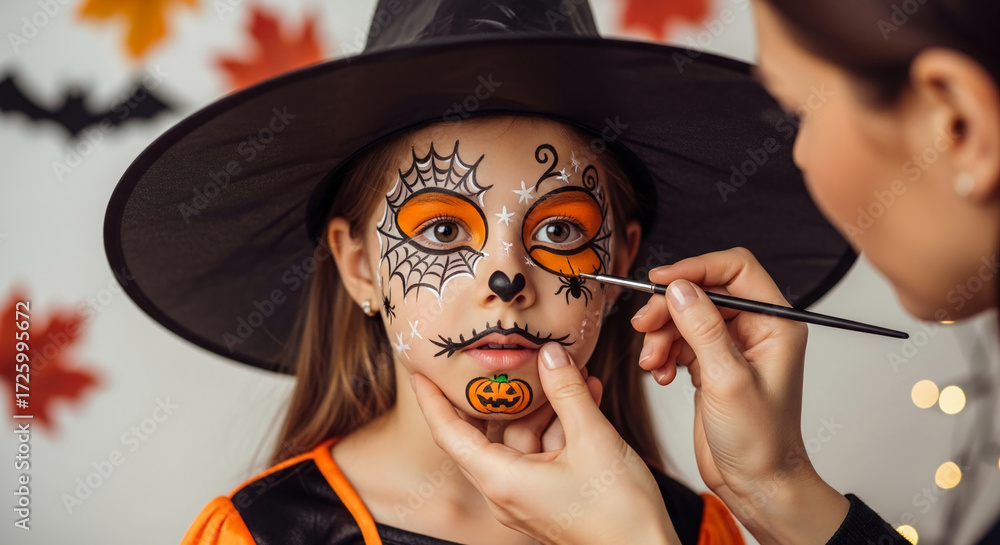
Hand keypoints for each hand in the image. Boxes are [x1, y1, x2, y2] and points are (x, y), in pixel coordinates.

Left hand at [412, 343, 679, 544]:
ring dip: (548, 408)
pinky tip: (585, 399)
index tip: (422, 372)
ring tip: (574, 376)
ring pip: (524, 440)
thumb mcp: (594, 439)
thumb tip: (550, 356)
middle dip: (512, 394)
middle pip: (491, 432)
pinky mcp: (548, 499)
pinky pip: (543, 454)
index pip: (450, 434)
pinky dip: (560, 427)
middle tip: (518, 359)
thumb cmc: (619, 515)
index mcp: (502, 480)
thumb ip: (568, 392)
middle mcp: (506, 492)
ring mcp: (527, 497)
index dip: (433, 400)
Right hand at [630, 247, 848, 544]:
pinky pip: (679, 341)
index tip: (662, 281)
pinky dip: (663, 353)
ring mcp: (732, 347)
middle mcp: (755, 330)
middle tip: (644, 325)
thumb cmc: (761, 441)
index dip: (697, 268)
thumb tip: (679, 289)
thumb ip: (702, 329)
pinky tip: (660, 375)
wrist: (757, 484)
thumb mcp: (727, 380)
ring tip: (652, 363)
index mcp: (775, 323)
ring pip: (685, 316)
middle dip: (670, 308)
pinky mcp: (711, 364)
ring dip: (661, 335)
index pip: (736, 269)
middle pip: (703, 291)